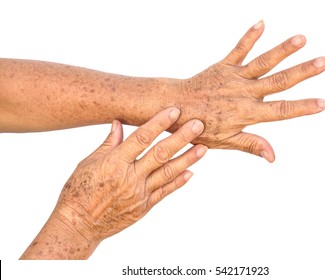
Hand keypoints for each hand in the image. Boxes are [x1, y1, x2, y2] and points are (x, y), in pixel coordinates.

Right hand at [21, 108, 206, 258]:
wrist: (79, 224)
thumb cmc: (79, 190)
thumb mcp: (89, 162)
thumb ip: (109, 143)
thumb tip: (118, 123)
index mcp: (115, 162)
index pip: (141, 138)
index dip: (159, 122)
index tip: (175, 110)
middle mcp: (130, 177)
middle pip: (161, 153)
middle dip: (181, 138)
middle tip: (198, 124)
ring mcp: (139, 193)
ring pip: (168, 173)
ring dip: (187, 159)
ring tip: (203, 148)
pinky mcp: (144, 206)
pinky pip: (165, 192)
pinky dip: (178, 182)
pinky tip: (191, 172)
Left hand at [172, 20, 324, 161]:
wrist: (174, 108)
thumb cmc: (199, 128)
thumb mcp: (225, 141)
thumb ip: (251, 145)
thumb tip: (273, 157)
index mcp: (247, 113)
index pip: (281, 110)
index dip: (303, 107)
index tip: (323, 103)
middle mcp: (244, 93)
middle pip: (279, 81)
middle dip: (303, 72)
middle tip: (323, 62)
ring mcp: (234, 77)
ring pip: (263, 62)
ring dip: (283, 50)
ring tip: (301, 39)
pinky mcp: (223, 66)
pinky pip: (238, 50)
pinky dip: (249, 36)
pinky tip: (262, 23)